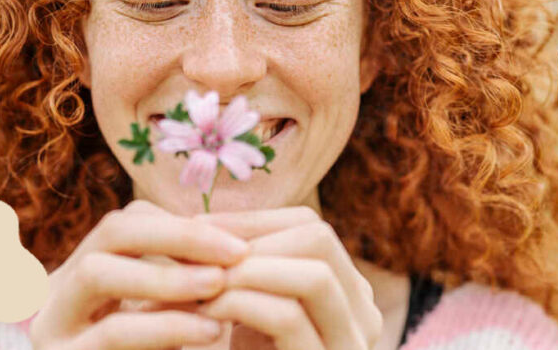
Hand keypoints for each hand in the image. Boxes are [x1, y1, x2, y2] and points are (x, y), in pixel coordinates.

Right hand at [28, 200, 249, 349]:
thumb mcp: (175, 321)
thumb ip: (191, 284)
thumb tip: (245, 239)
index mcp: (87, 278)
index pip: (130, 221)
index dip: (186, 224)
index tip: (241, 241)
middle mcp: (59, 297)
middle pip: (111, 232)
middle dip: (180, 237)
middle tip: (238, 253)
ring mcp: (52, 331)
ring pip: (97, 272)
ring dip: (168, 276)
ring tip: (223, 286)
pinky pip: (111, 332)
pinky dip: (167, 324)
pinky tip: (214, 330)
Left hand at [192, 206, 383, 349]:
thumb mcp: (247, 320)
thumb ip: (241, 275)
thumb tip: (196, 220)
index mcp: (347, 297)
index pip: (311, 227)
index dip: (252, 221)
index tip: (194, 227)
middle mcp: (363, 318)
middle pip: (320, 238)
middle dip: (250, 238)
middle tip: (193, 250)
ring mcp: (353, 346)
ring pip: (314, 274)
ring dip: (246, 269)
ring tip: (199, 280)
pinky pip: (290, 318)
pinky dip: (241, 303)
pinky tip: (205, 310)